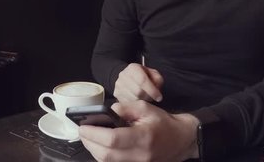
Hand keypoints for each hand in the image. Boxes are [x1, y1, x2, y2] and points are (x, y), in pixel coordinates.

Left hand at [79, 101, 199, 161]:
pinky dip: (103, 156)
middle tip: (82, 131)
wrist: (180, 139)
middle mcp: (140, 154)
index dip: (94, 133)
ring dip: (94, 150)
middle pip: (106, 154)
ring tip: (89, 138)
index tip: (83, 126)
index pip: (112, 139)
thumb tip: (107, 112)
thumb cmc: (163, 122)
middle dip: (89, 143)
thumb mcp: (145, 108)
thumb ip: (124, 108)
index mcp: (143, 137)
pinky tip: (100, 146)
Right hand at [114, 63, 163, 101]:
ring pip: (133, 99)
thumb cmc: (144, 76)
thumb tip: (156, 90)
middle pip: (138, 92)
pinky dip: (136, 104)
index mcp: (133, 68)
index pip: (142, 80)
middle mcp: (123, 75)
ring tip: (145, 98)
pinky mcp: (116, 94)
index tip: (159, 97)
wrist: (128, 77)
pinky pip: (128, 104)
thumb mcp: (153, 74)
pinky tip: (139, 100)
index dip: (152, 90)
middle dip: (148, 97)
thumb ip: (157, 80)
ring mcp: (118, 85)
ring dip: (142, 102)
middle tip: (152, 98)